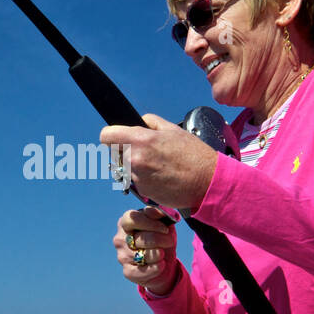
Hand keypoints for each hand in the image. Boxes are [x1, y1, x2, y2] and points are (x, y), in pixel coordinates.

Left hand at [99, 113, 217, 212]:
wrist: (206, 182)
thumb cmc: (193, 155)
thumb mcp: (173, 129)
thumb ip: (151, 122)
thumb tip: (139, 121)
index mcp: (140, 140)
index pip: (106, 136)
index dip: (111, 135)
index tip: (117, 138)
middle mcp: (134, 159)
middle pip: (114, 153)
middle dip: (126, 151)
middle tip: (146, 152)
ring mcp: (137, 177)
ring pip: (125, 168)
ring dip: (135, 167)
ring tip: (157, 166)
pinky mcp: (142, 192)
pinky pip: (136, 182)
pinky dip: (144, 179)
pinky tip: (160, 177)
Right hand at [113, 206, 178, 292]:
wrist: (164, 262)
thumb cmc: (161, 238)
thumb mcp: (163, 224)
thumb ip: (158, 214)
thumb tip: (155, 211)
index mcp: (126, 223)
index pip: (132, 219)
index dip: (150, 223)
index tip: (165, 229)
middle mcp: (120, 239)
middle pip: (141, 238)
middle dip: (160, 240)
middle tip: (170, 241)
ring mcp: (122, 256)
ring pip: (143, 255)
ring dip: (159, 254)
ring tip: (164, 254)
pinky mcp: (128, 272)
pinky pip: (141, 271)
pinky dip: (154, 268)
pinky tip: (161, 265)